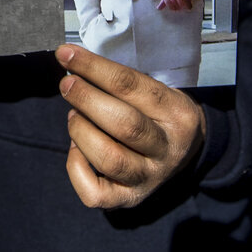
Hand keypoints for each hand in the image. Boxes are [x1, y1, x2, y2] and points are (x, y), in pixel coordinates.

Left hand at [56, 44, 205, 208]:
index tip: (67, 54)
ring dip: (81, 131)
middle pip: (124, 124)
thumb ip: (119, 83)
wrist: (184, 151)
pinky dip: (76, 166)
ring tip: (73, 115)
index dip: (94, 68)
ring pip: (109, 159)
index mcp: (176, 112)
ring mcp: (149, 177)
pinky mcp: (130, 198)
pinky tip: (76, 147)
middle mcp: (166, 148)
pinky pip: (95, 192)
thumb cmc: (156, 113)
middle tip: (67, 84)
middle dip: (86, 99)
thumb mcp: (153, 91)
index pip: (131, 85)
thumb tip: (74, 64)